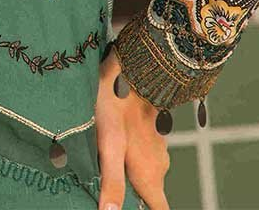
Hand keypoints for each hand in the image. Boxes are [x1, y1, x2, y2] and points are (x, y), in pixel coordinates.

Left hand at [95, 47, 170, 209]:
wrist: (130, 63)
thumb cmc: (114, 103)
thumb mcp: (108, 144)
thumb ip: (112, 180)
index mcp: (151, 175)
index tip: (129, 206)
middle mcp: (158, 165)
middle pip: (149, 196)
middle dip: (131, 196)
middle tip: (103, 187)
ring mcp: (156, 147)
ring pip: (143, 173)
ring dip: (127, 175)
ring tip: (100, 166)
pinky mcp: (150, 132)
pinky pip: (140, 153)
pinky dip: (127, 156)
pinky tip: (107, 144)